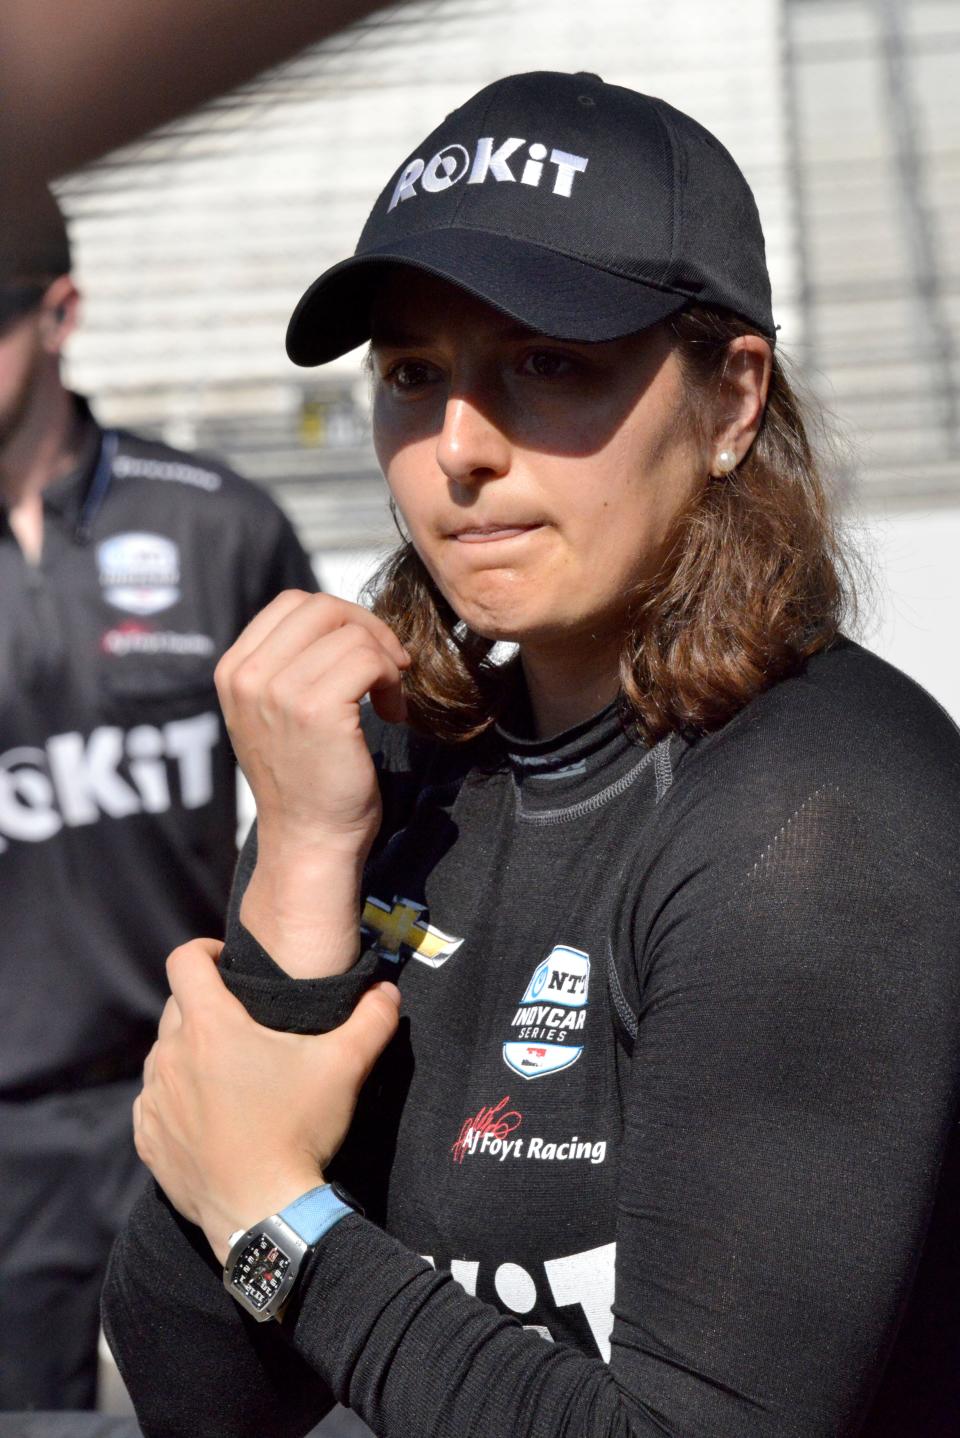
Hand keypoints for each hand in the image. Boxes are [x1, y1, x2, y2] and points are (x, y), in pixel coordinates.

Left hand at [133, 939, 400, 1264]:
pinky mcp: (148, 1138)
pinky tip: (209, 1115)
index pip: (184, 961)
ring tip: (227, 1073)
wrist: (264, 1214)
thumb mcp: (346, 1068)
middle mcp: (170, 1056)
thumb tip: (386, 990)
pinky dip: (176, 1098)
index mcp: (210, 1026)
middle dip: (205, 1006)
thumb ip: (372, 1019)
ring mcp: (154, 1100)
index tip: (228, 963)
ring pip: (163, 1055)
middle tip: (242, 1026)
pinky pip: (155, 1101)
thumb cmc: (300, 1132)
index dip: (204, 952)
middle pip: (177, 1008)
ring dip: (188, 1053)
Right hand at [215, 590, 409, 859]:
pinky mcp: (316, 710)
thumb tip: (343, 620)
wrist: (309, 842)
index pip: (293, 603)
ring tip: (388, 699)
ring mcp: (278, 692)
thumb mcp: (275, 713)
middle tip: (390, 668)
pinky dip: (393, 681)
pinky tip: (392, 713)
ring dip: (386, 661)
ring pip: (353, 634)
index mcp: (234, 671)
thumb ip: (289, 664)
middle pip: (323, 607)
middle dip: (368, 629)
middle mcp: (247, 677)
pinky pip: (370, 660)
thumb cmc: (305, 781)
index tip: (364, 653)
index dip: (341, 618)